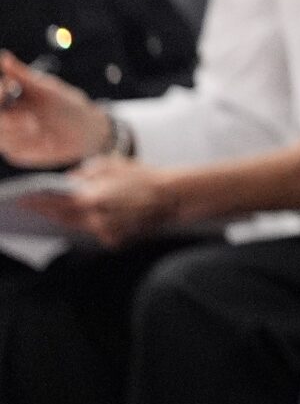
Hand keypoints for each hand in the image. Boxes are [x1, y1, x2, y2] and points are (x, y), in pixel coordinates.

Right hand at [0, 51, 110, 168]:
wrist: (87, 131)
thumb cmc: (66, 104)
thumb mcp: (47, 88)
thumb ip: (23, 76)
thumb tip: (4, 56)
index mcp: (8, 98)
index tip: (7, 87)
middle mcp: (4, 117)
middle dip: (7, 118)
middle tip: (27, 117)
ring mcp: (9, 136)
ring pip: (2, 135)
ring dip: (16, 130)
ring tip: (36, 125)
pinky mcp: (18, 153)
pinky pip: (14, 150)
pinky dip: (29, 144)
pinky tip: (45, 141)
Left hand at [33, 158, 178, 247]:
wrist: (172, 196)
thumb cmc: (144, 177)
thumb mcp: (111, 164)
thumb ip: (84, 172)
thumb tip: (68, 180)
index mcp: (90, 199)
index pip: (53, 203)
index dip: (35, 202)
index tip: (22, 200)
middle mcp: (94, 219)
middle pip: (62, 218)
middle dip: (48, 212)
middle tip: (33, 207)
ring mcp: (105, 232)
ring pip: (77, 226)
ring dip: (69, 218)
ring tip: (60, 211)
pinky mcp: (114, 239)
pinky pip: (95, 233)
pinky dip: (92, 224)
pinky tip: (97, 216)